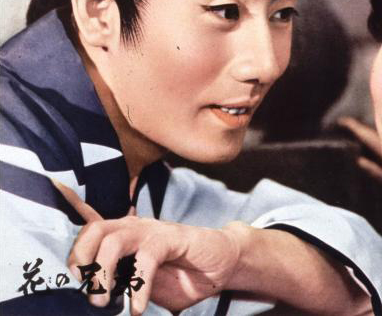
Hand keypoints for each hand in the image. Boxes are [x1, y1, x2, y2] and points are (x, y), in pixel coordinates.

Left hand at [52, 180, 247, 314]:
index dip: (70, 202)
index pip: (91, 219)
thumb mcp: (143, 284)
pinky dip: (138, 285)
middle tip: (83, 288)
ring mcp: (153, 231)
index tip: (52, 184)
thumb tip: (95, 298)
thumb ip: (122, 285)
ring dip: (102, 273)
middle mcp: (134, 228)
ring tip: (103, 300)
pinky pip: (147, 258)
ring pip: (113, 240)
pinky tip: (138, 306)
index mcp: (123, 237)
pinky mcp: (172, 238)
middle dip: (79, 259)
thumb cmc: (181, 276)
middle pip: (93, 230)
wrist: (222, 266)